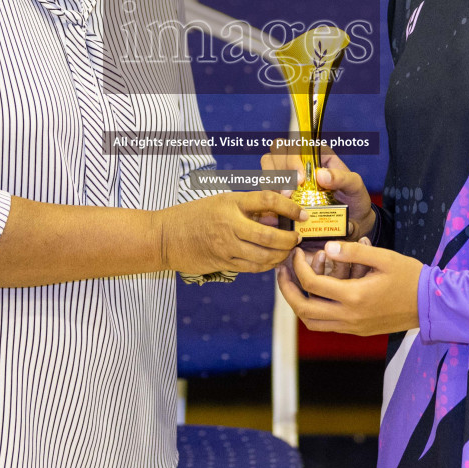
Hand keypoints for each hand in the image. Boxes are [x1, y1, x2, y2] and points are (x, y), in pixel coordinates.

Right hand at [157, 190, 303, 274]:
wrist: (166, 236)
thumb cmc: (195, 214)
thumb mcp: (222, 201)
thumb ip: (250, 206)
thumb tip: (279, 212)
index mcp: (230, 202)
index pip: (268, 199)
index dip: (290, 207)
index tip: (302, 214)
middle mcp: (229, 224)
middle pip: (269, 235)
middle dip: (289, 239)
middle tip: (297, 238)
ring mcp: (225, 247)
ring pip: (263, 256)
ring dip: (281, 255)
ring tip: (288, 251)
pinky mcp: (222, 263)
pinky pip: (252, 267)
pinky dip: (267, 265)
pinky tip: (272, 261)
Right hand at [260, 141, 375, 239]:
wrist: (351, 221)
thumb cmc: (354, 199)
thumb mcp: (355, 186)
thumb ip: (342, 178)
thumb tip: (320, 175)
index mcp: (318, 152)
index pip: (297, 143)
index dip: (293, 159)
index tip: (299, 181)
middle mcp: (301, 159)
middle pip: (277, 150)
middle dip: (280, 171)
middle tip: (288, 194)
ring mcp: (289, 174)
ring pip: (268, 165)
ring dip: (271, 182)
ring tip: (282, 201)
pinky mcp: (282, 190)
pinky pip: (266, 186)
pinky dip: (268, 196)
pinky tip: (275, 209)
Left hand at [276, 241, 421, 335]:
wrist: (431, 305)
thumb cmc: (410, 277)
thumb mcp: (383, 257)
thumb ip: (354, 252)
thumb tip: (327, 247)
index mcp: (354, 296)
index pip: (312, 284)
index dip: (298, 266)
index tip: (297, 252)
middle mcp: (349, 317)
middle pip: (304, 310)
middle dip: (287, 290)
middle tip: (282, 271)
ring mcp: (353, 327)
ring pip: (312, 322)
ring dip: (298, 303)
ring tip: (295, 283)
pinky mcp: (358, 331)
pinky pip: (327, 325)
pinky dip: (314, 310)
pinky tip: (317, 291)